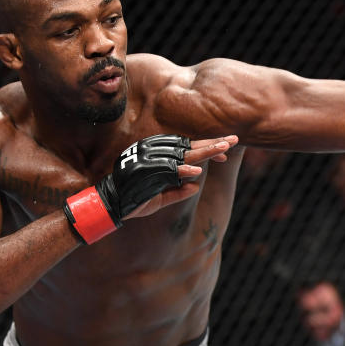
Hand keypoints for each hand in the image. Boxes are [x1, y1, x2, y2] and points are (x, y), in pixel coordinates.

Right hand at [63, 134, 237, 243]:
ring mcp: (150, 162)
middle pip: (189, 147)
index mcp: (159, 158)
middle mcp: (155, 155)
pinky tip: (197, 170)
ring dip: (204, 152)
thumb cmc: (135, 201)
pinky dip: (181, 170)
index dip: (207, 149)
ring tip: (224, 149)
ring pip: (182, 155)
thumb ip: (177, 192)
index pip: (187, 150)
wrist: (110, 206)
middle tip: (234, 139)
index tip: (226, 151)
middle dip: (212, 144)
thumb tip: (196, 187)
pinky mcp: (144, 172)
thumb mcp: (160, 198)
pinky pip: (167, 170)